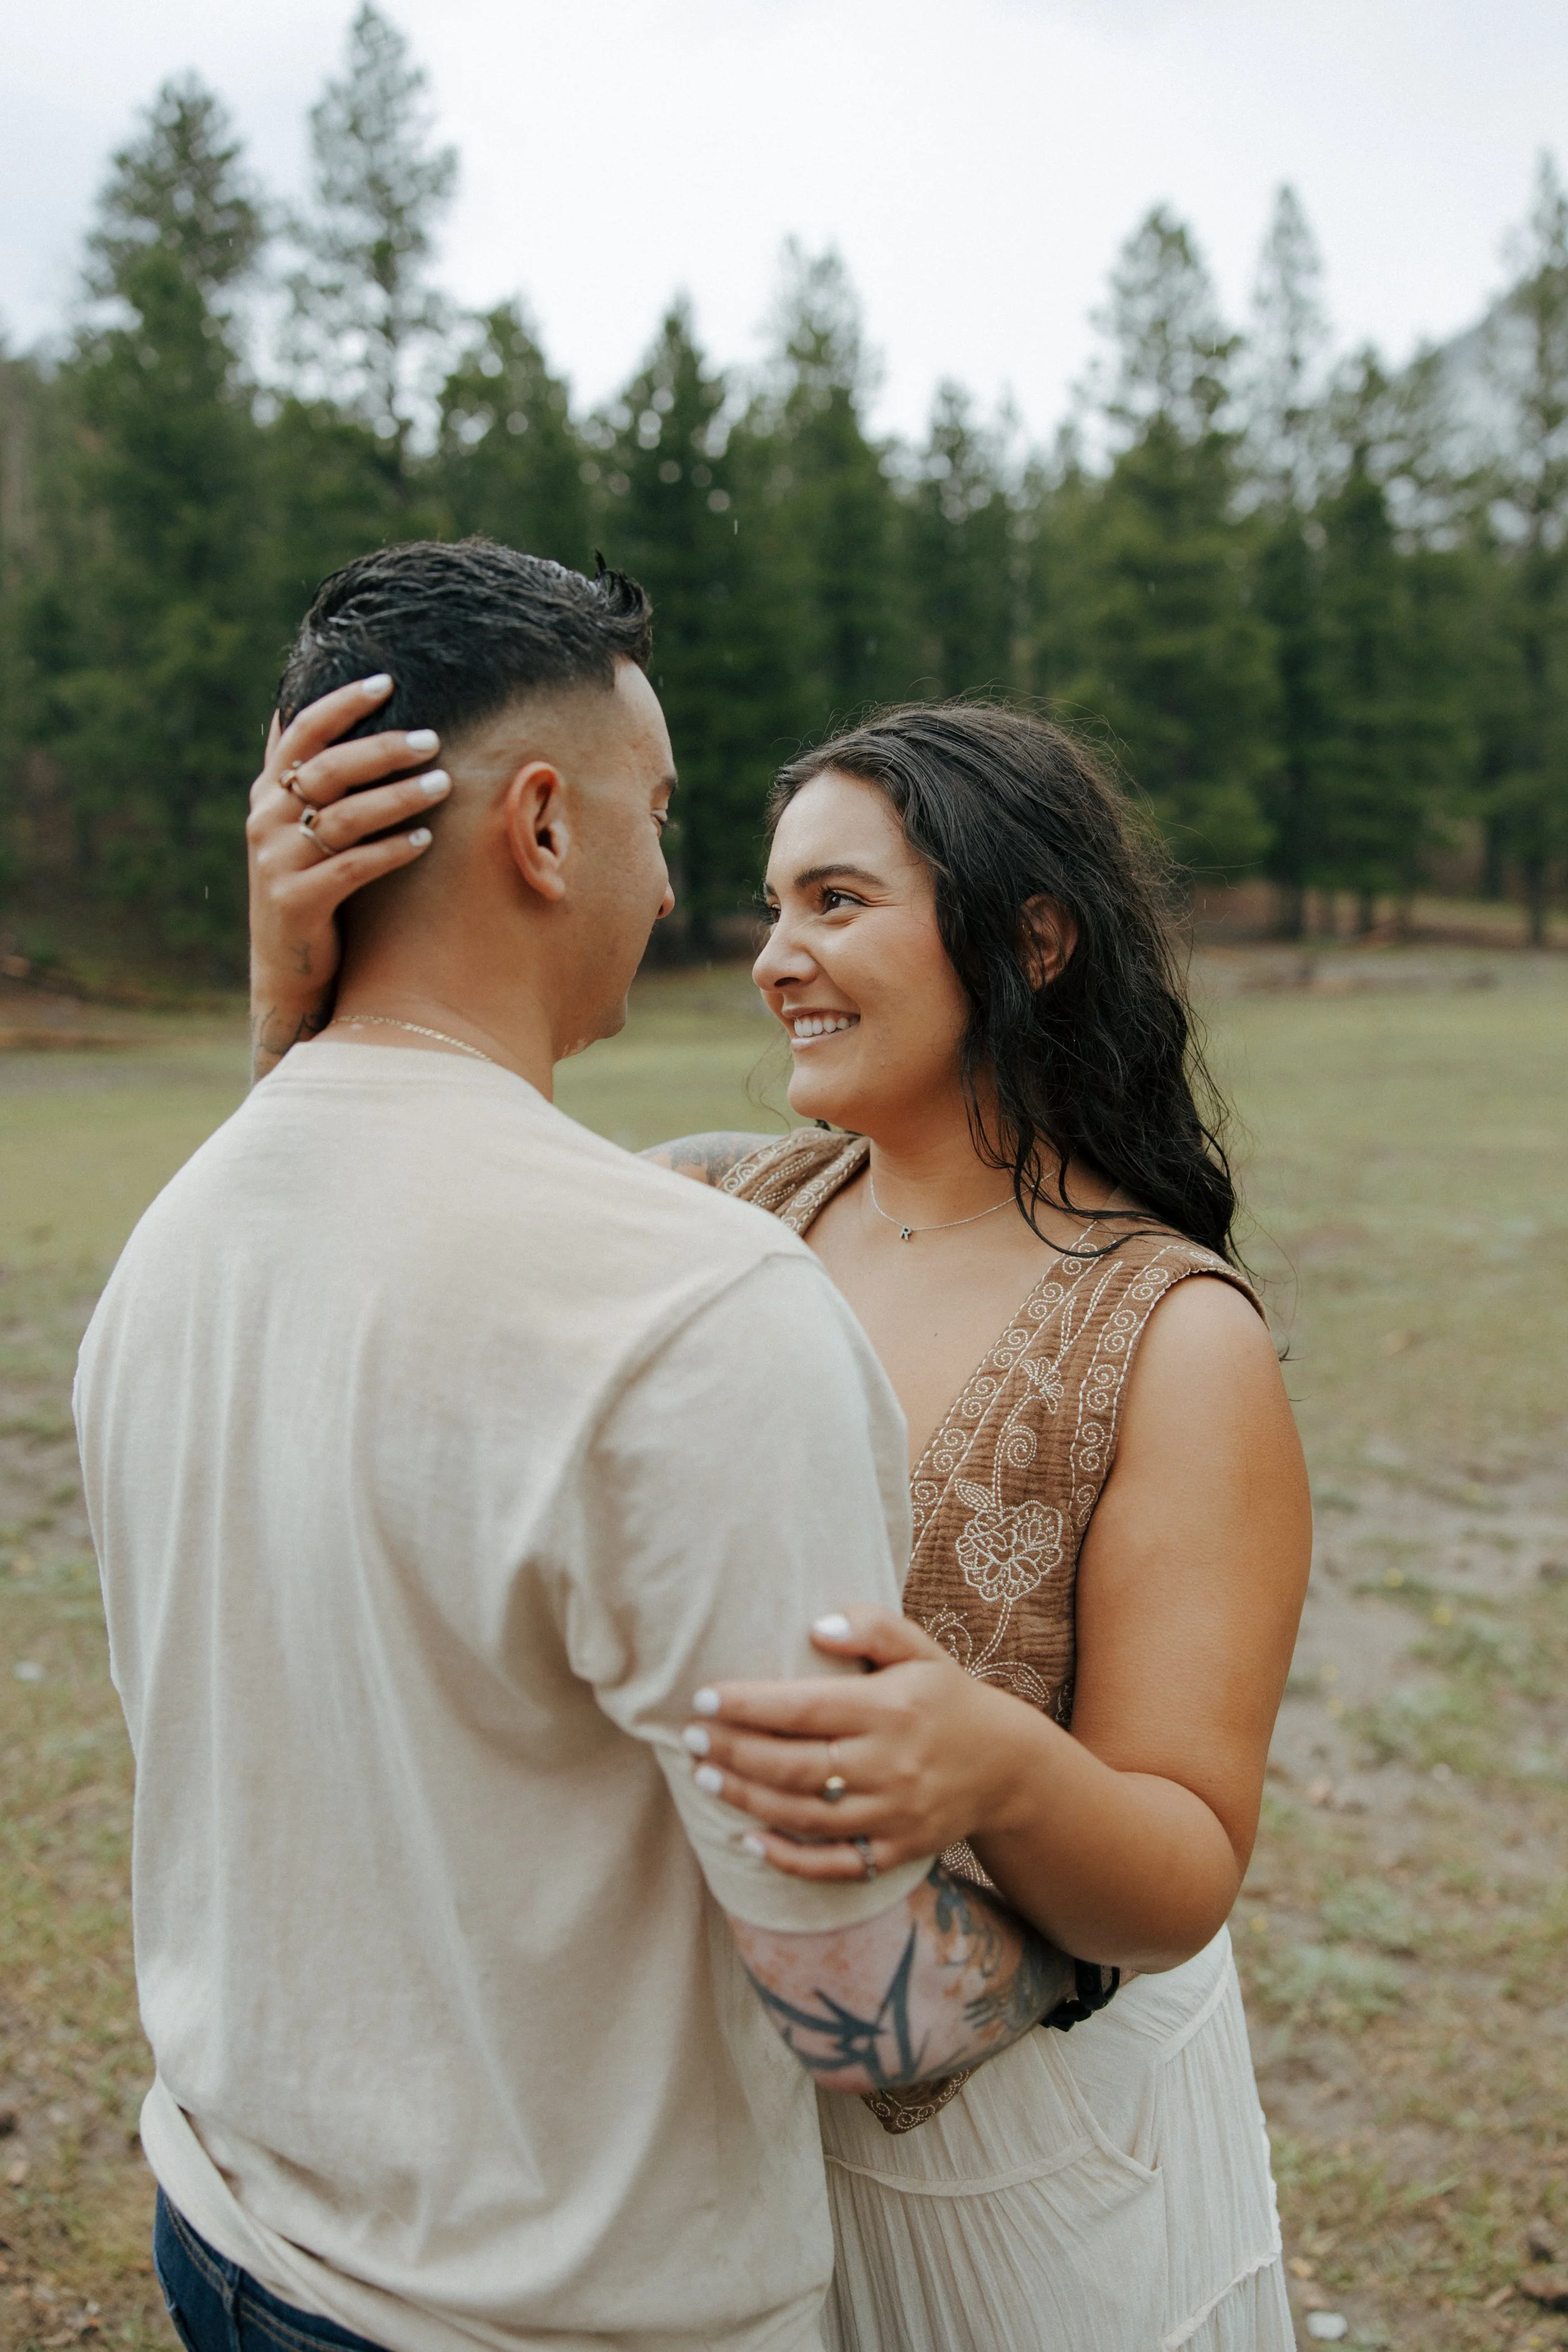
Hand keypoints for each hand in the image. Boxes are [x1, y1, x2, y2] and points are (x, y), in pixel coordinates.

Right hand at [247, 676, 452, 1075]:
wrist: (287, 967)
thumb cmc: (308, 885)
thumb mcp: (298, 828)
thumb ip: (309, 779)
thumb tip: (318, 714)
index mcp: (268, 793)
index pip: (301, 732)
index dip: (341, 703)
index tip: (386, 682)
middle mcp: (266, 820)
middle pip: (328, 770)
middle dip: (382, 750)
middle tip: (432, 740)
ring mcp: (276, 862)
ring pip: (343, 818)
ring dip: (397, 798)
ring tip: (442, 785)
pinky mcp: (295, 901)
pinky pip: (350, 868)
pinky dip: (390, 852)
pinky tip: (424, 842)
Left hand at [682, 1607, 1036, 1880]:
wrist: (1006, 1766)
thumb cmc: (945, 1697)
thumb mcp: (920, 1648)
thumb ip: (871, 1626)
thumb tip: (815, 1626)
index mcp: (890, 1709)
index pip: (805, 1709)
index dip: (748, 1705)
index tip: (704, 1698)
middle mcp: (890, 1765)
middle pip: (794, 1766)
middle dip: (733, 1753)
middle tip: (690, 1739)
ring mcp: (893, 1815)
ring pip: (804, 1815)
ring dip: (745, 1798)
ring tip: (704, 1777)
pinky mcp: (895, 1851)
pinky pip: (833, 1865)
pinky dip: (786, 1858)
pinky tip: (748, 1840)